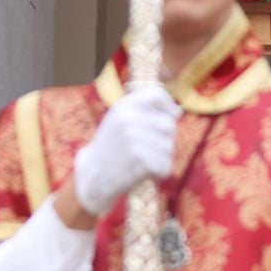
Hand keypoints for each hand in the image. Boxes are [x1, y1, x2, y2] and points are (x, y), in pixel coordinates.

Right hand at [73, 86, 180, 216]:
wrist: (92, 177)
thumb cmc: (113, 147)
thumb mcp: (121, 120)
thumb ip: (146, 111)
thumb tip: (178, 112)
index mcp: (122, 106)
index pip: (156, 94)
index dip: (168, 105)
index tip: (172, 116)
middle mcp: (127, 118)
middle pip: (169, 124)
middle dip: (165, 139)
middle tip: (145, 149)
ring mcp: (132, 138)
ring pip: (169, 147)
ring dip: (161, 158)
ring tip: (140, 161)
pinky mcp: (139, 158)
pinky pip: (166, 165)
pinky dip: (159, 173)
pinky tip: (142, 173)